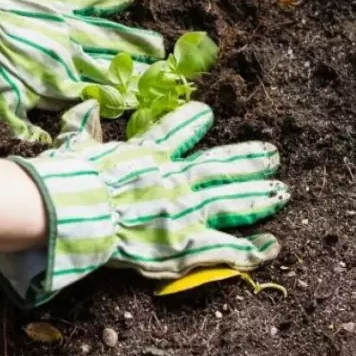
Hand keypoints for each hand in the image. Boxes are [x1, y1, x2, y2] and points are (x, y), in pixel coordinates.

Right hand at [0, 100, 289, 305]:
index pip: (175, 133)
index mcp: (148, 155)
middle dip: (247, 161)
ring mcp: (185, 212)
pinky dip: (250, 249)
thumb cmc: (73, 179)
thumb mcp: (75, 146)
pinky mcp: (187, 244)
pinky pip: (226, 248)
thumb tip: (85, 107)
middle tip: (272, 156)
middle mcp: (175, 179)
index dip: (193, 122)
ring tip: (282, 190)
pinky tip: (273, 246)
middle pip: (220, 167)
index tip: (207, 114)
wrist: (78, 209)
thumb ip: (83, 127)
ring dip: (258, 196)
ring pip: (232, 201)